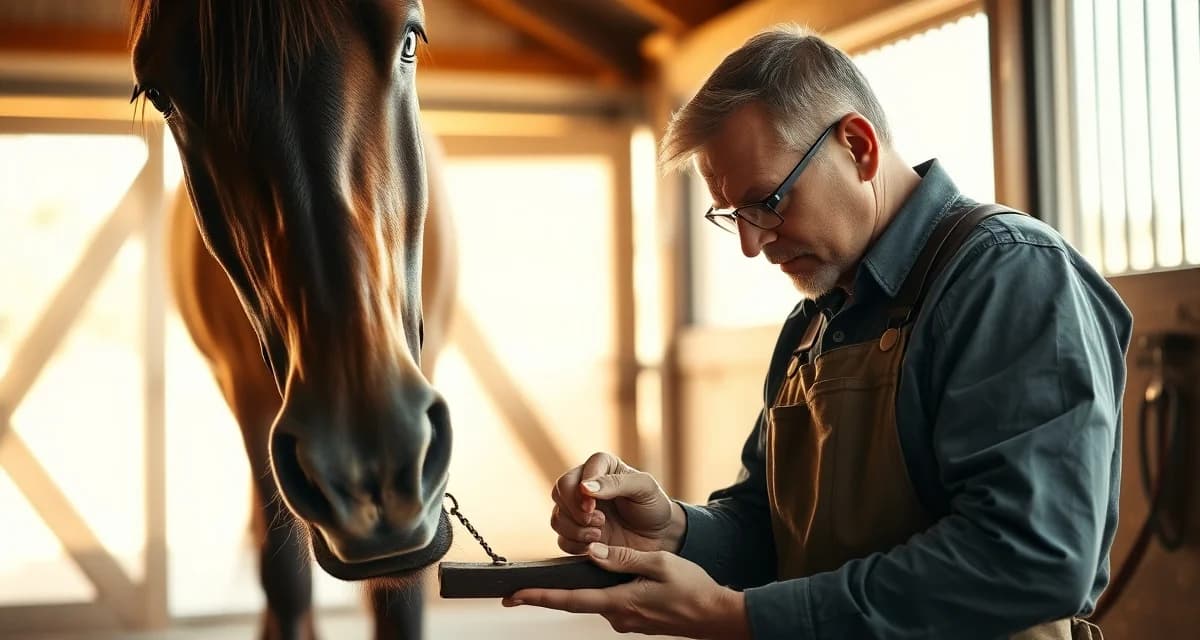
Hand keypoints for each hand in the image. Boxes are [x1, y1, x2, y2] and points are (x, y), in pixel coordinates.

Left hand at [503, 543, 749, 639]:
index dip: (539, 598)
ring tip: (578, 569)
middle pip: (577, 601)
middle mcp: (618, 616)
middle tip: (519, 588)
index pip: (570, 601)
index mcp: (620, 602)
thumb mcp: (659, 564)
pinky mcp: (634, 619)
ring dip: (585, 587)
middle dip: (551, 593)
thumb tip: (593, 553)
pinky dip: (603, 589)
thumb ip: (624, 558)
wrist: (717, 617)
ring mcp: (626, 621)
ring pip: (595, 599)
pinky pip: (610, 602)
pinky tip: (612, 575)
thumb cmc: (692, 588)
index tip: (513, 596)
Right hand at [550, 452, 683, 554]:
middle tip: (599, 521)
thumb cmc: (653, 506)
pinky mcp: (578, 535)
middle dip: (575, 511)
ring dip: (575, 529)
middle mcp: (584, 487)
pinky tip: (596, 544)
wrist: (660, 537)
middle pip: (559, 493)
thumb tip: (584, 487)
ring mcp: (578, 512)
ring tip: (599, 534)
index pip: (573, 475)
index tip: (593, 505)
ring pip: (557, 518)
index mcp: (600, 467)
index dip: (578, 492)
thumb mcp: (644, 488)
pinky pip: (562, 540)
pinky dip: (576, 544)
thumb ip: (616, 483)